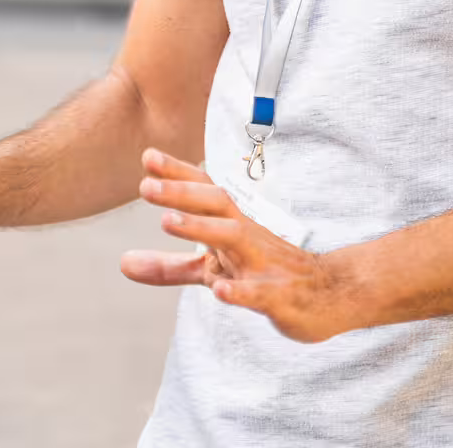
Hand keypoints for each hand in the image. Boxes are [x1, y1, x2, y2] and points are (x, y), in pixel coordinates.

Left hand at [119, 150, 353, 343]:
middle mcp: (247, 236)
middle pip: (215, 205)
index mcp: (232, 225)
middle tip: (144, 185)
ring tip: (166, 222)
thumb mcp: (214, 270)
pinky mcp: (279, 296)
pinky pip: (260, 293)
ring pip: (234, 239)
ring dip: (201, 229)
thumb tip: (122, 263)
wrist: (330, 295)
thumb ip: (170, 267)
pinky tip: (219, 291)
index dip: (177, 175)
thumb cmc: (266, 273)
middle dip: (180, 194)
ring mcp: (264, 264)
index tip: (147, 156)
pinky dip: (241, 291)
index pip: (204, 192)